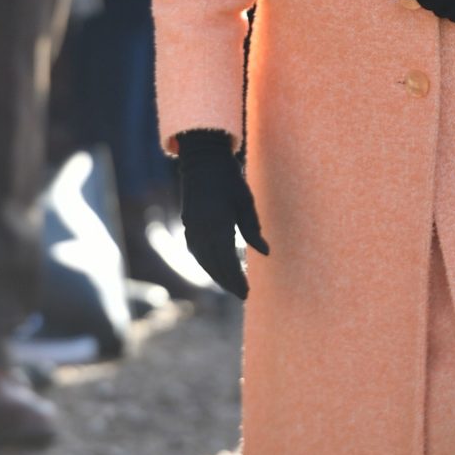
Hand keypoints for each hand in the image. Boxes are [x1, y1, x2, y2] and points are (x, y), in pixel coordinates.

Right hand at [176, 129, 268, 299]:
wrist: (203, 160)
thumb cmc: (229, 179)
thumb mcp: (246, 202)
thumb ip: (253, 229)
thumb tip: (266, 253)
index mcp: (218, 225)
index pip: (227, 261)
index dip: (236, 279)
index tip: (246, 293)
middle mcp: (201, 230)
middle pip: (214, 265)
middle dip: (228, 282)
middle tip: (242, 294)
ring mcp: (192, 227)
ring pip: (203, 260)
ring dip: (216, 275)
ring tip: (230, 286)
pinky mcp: (188, 224)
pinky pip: (196, 251)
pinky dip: (206, 263)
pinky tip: (214, 268)